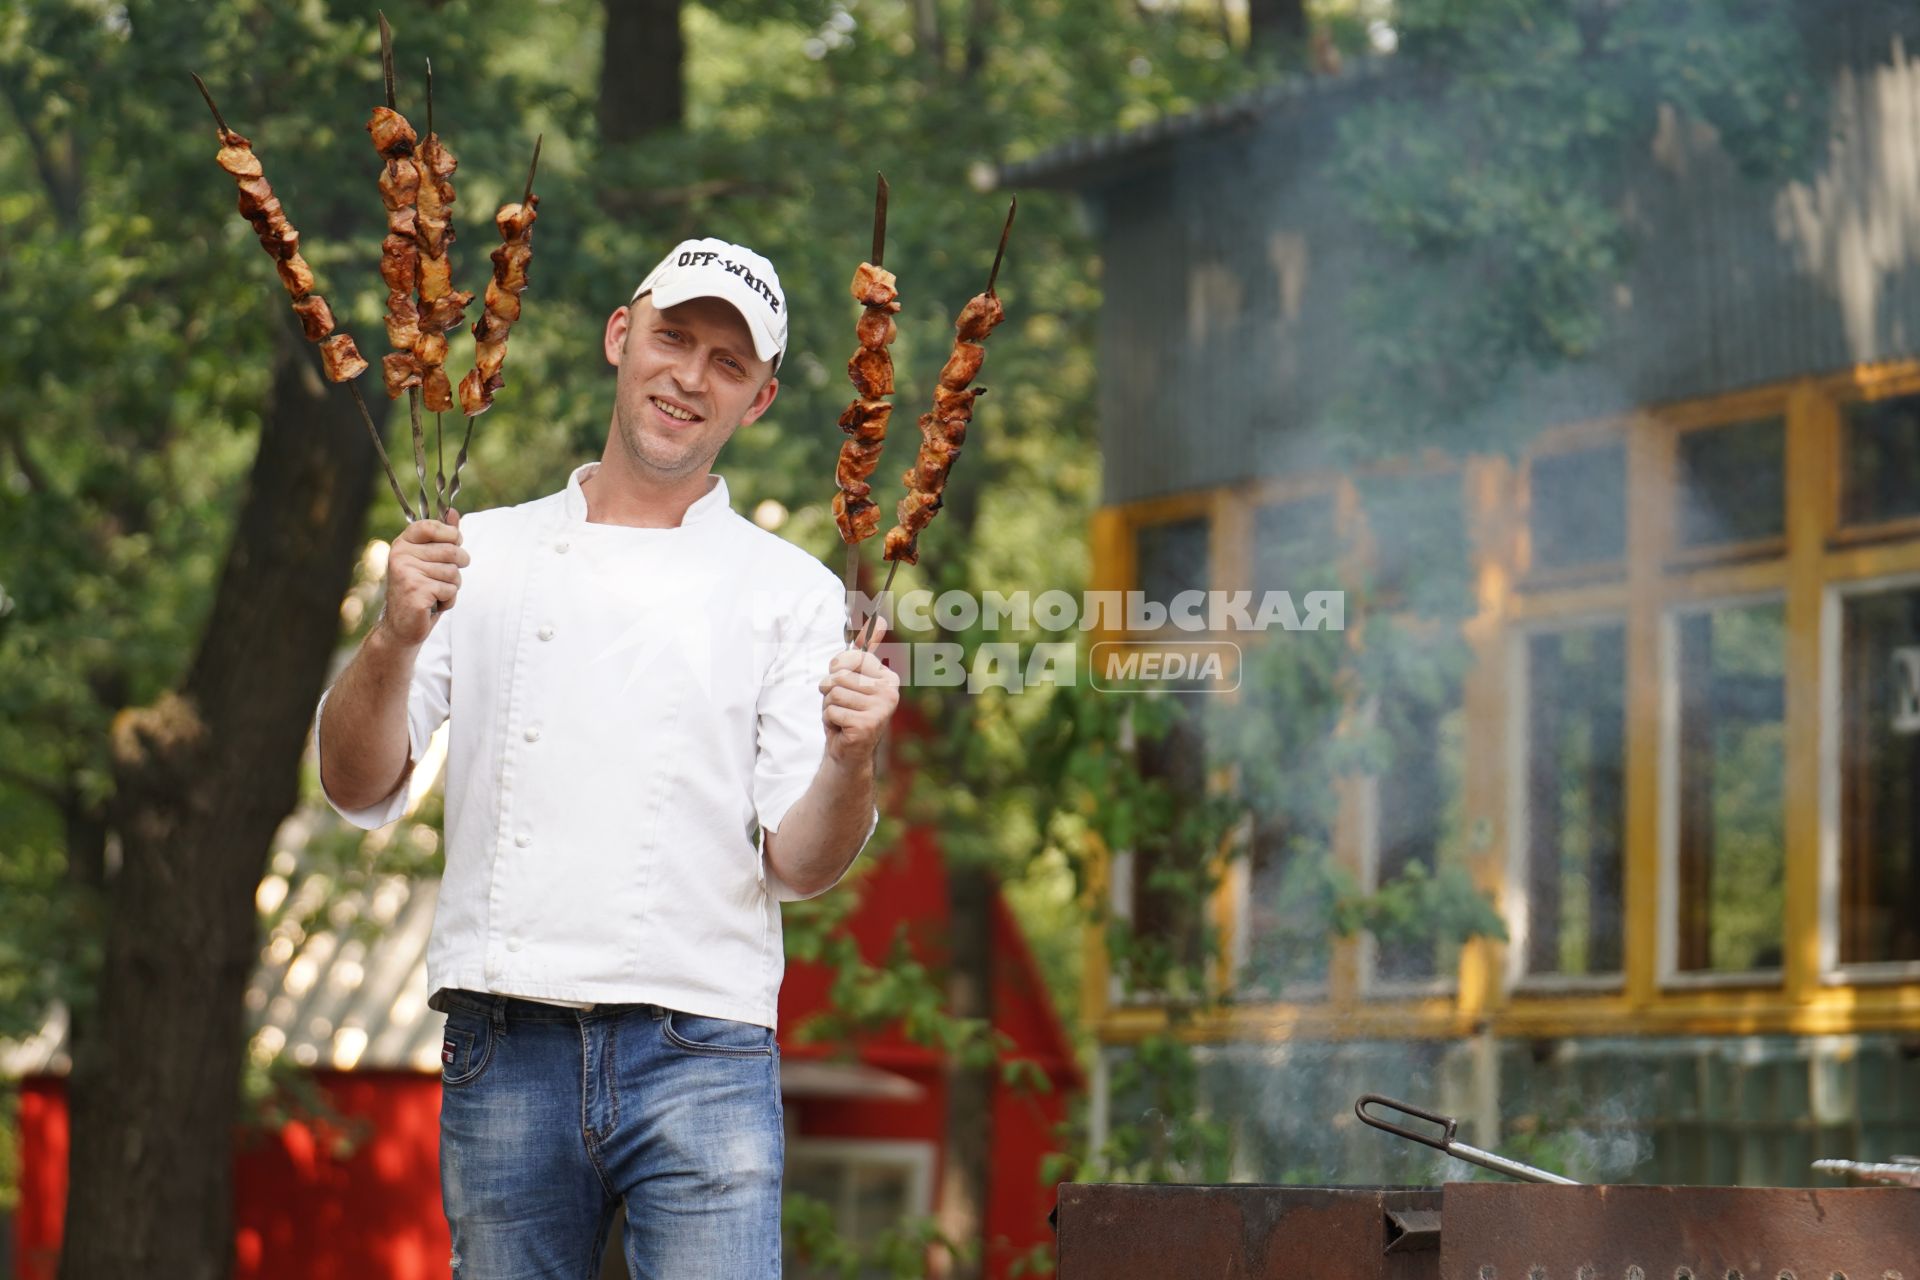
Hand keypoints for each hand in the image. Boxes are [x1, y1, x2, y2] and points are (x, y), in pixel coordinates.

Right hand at [378, 509, 466, 647]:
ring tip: (435, 593)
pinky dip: (448, 600)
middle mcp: (401, 555)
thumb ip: (442, 536)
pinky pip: (450, 590)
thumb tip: (453, 511)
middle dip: (458, 567)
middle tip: (443, 578)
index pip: (433, 526)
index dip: (451, 535)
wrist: (401, 627)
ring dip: (452, 587)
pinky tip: (432, 604)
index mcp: (403, 543)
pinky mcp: (415, 591)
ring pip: (454, 572)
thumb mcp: (429, 560)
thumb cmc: (419, 591)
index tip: (453, 544)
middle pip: (452, 550)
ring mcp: (406, 573)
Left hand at [819, 614, 900, 763]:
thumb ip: (863, 651)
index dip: (837, 670)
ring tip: (842, 717)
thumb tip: (881, 620)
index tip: (846, 684)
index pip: (851, 657)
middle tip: (842, 706)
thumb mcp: (852, 678)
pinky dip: (830, 721)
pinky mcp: (867, 725)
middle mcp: (890, 692)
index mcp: (888, 677)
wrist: (849, 751)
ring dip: (829, 707)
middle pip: (839, 676)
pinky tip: (842, 729)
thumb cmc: (848, 711)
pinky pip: (832, 710)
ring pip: (834, 694)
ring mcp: (880, 709)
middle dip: (830, 692)